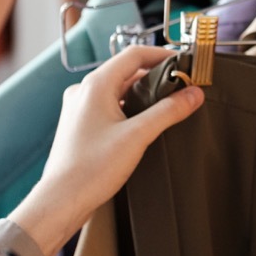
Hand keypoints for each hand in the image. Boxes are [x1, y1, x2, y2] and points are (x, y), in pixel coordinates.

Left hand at [9, 45, 203, 255]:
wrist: (61, 200)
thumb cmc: (91, 169)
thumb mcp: (138, 136)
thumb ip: (169, 111)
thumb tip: (194, 94)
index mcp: (96, 85)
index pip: (135, 55)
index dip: (163, 55)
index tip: (185, 63)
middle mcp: (84, 91)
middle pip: (127, 71)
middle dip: (156, 76)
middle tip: (182, 86)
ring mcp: (80, 108)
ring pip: (118, 89)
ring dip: (143, 93)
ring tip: (168, 104)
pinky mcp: (80, 124)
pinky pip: (109, 105)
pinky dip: (129, 107)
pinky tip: (143, 123)